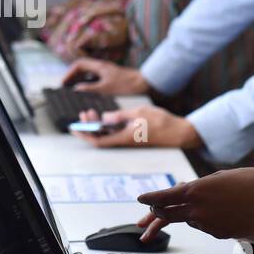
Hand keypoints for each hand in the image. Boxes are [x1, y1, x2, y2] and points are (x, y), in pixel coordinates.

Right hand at [61, 57, 148, 94]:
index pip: (79, 64)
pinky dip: (89, 84)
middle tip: (66, 87)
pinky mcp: (112, 78)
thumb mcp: (105, 89)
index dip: (69, 73)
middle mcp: (102, 67)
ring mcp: (108, 72)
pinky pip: (96, 79)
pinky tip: (89, 93)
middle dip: (73, 76)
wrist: (145, 84)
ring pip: (89, 73)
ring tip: (74, 91)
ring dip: (80, 80)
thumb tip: (75, 89)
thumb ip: (89, 88)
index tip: (63, 83)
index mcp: (100, 66)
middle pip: (82, 68)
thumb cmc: (127, 86)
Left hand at [71, 104, 199, 148]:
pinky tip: (105, 116)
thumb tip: (105, 117)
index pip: (99, 140)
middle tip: (84, 113)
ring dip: (98, 125)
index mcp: (124, 138)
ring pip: (107, 134)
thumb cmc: (160, 122)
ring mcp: (128, 138)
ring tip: (91, 112)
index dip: (85, 135)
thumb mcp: (138, 113)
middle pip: (101, 137)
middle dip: (89, 127)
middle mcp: (124, 141)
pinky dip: (107, 125)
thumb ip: (119, 115)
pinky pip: (115, 132)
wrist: (178, 131)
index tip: (75, 127)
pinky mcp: (133, 135)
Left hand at [135, 168, 253, 242]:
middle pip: (168, 216)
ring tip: (223, 203)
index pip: (164, 198)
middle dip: (154, 220)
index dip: (150, 200)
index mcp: (197, 189)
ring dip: (197, 215)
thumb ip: (203, 187)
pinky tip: (234, 212)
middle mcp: (199, 210)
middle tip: (143, 226)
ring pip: (194, 221)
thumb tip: (188, 194)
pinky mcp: (223, 236)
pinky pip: (211, 228)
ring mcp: (210, 225)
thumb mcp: (223, 177)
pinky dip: (215, 221)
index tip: (141, 201)